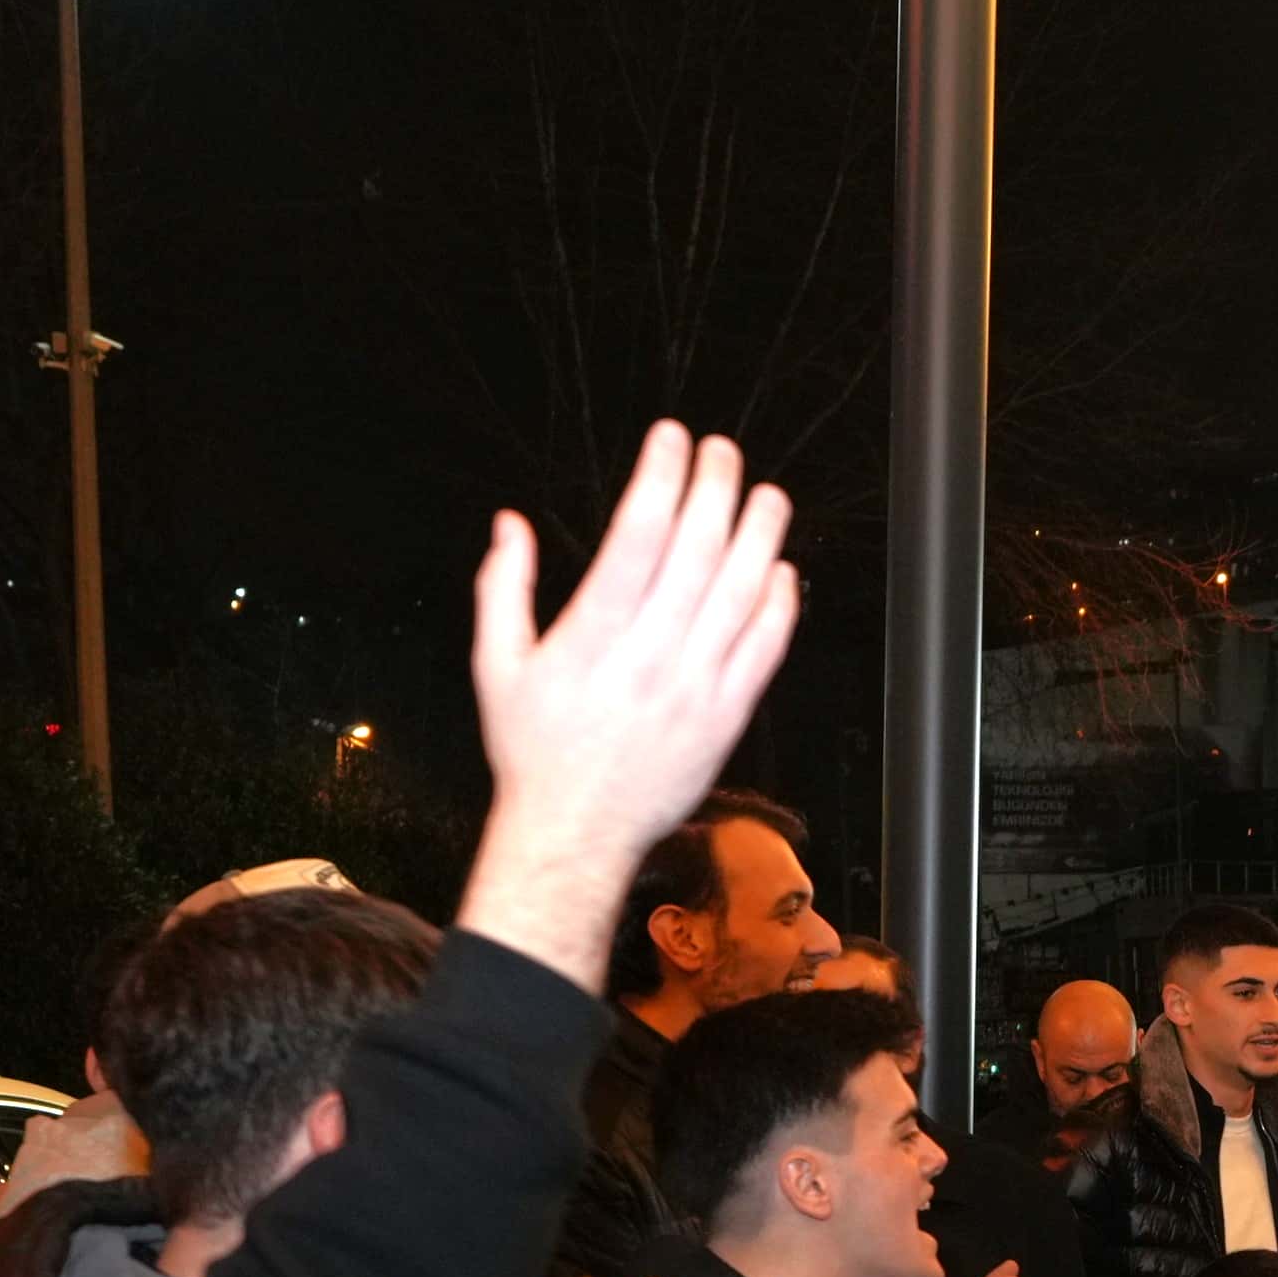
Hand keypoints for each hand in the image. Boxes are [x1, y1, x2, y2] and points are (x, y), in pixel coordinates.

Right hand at [456, 426, 804, 983]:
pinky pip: (764, 651)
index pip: (638, 537)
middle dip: (715, 491)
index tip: (671, 440)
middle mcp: (650, 656)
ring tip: (767, 494)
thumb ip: (503, 587)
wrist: (575, 836)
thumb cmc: (534, 751)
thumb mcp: (496, 665)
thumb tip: (509, 523)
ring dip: (760, 537)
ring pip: (740, 595)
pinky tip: (781, 570)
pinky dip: (779, 607)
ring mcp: (694, 688)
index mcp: (592, 637)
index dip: (660, 480)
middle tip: (722, 451)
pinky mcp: (726, 719)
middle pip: (697, 553)